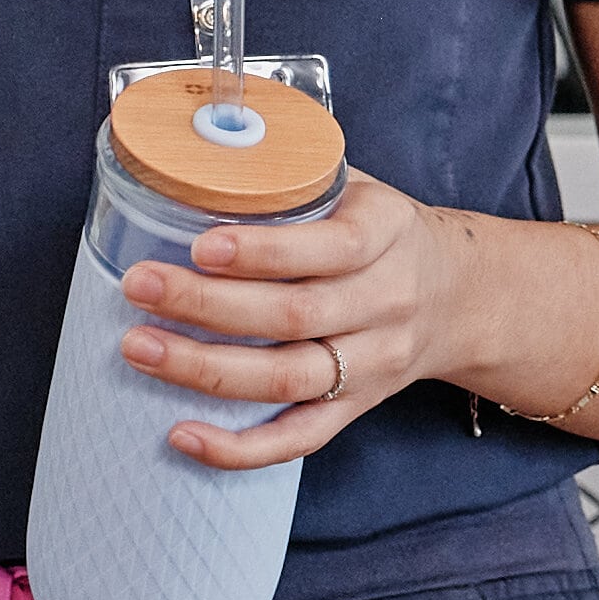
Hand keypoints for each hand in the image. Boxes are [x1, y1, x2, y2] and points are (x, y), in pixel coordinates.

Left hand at [115, 177, 505, 469]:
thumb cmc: (380, 232)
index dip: (264, 252)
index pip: (332, 248)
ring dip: (207, 369)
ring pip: (288, 379)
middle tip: (141, 285)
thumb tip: (191, 151)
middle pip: (296, 316)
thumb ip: (291, 175)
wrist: (457, 295)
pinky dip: (239, 448)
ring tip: (141, 347)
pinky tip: (182, 435)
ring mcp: (371, 364)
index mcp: (386, 235)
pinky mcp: (354, 408)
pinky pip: (298, 438)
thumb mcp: (356, 187)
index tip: (201, 244)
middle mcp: (385, 304)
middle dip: (209, 305)